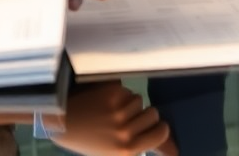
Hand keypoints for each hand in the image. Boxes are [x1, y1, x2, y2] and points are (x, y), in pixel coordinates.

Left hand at [42, 81, 175, 155]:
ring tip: (113, 110)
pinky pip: (127, 90)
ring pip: (139, 100)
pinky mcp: (111, 95)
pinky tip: (105, 101)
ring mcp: (118, 113)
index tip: (152, 127)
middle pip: (154, 113)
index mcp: (127, 151)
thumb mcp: (118, 151)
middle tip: (128, 118)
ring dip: (130, 103)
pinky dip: (119, 94)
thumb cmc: (92, 140)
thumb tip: (176, 151)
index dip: (159, 127)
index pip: (161, 132)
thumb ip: (145, 146)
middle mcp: (124, 133)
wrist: (62, 123)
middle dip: (144, 114)